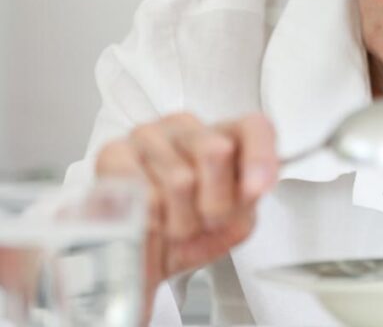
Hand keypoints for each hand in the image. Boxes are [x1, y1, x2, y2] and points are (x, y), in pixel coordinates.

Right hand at [95, 112, 277, 322]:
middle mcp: (187, 127)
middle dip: (216, 204)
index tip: (257, 189)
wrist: (137, 264)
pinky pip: (145, 193)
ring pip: (180, 180)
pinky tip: (151, 224)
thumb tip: (252, 185)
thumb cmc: (190, 234)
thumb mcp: (233, 223)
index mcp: (225, 135)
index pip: (254, 127)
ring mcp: (148, 135)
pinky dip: (153, 220)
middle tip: (206, 222)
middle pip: (216, 151)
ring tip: (175, 226)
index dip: (260, 156)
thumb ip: (248, 201)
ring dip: (182, 220)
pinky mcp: (113, 154)